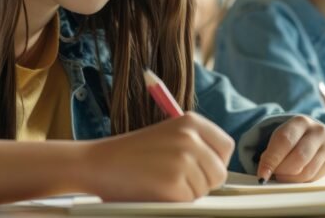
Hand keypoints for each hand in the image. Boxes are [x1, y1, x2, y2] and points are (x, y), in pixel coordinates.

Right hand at [83, 112, 234, 201]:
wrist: (98, 163)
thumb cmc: (131, 154)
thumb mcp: (168, 135)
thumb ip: (196, 144)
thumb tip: (221, 165)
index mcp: (191, 121)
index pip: (226, 147)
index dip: (215, 161)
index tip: (202, 167)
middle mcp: (191, 138)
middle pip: (220, 172)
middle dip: (204, 181)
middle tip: (176, 178)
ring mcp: (184, 160)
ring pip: (205, 190)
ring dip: (188, 192)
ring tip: (161, 181)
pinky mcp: (175, 184)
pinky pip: (190, 201)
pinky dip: (175, 202)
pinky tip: (156, 190)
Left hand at [258, 115, 324, 182]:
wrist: (312, 135)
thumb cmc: (291, 138)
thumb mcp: (279, 139)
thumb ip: (271, 154)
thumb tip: (264, 174)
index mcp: (300, 122)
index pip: (284, 141)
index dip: (272, 160)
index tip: (262, 175)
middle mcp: (318, 131)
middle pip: (299, 157)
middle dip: (283, 170)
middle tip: (275, 175)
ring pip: (307, 171)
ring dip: (291, 179)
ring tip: (283, 175)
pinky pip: (315, 178)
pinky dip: (301, 182)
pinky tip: (295, 176)